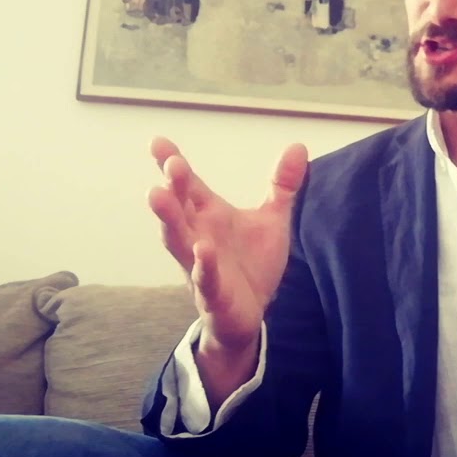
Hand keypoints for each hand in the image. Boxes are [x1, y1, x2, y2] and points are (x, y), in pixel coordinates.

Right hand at [148, 137, 308, 354]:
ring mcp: (200, 265)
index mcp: (209, 216)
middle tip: (172, 164)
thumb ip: (283, 185)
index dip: (172, 163)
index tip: (157, 141)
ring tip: (157, 195)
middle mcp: (198, 236)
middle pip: (179, 208)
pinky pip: (205, 278)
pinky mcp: (213, 293)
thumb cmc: (252, 264)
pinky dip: (203, 264)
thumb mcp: (272, 220)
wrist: (252, 315)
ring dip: (169, 220)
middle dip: (173, 186)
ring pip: (178, 240)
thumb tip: (298, 146)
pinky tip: (203, 249)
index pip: (189, 186)